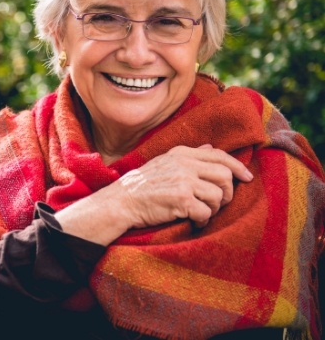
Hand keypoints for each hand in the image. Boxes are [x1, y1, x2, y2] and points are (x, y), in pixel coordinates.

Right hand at [118, 144, 252, 228]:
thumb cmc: (143, 185)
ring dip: (213, 209)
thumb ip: (189, 155)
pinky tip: (193, 221)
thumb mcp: (164, 162)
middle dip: (227, 193)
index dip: (237, 166)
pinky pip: (206, 212)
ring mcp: (183, 180)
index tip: (247, 178)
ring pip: (218, 196)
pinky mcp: (181, 199)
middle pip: (224, 175)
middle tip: (217, 204)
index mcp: (181, 153)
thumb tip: (210, 147)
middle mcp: (184, 163)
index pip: (219, 155)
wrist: (121, 201)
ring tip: (201, 213)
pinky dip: (203, 221)